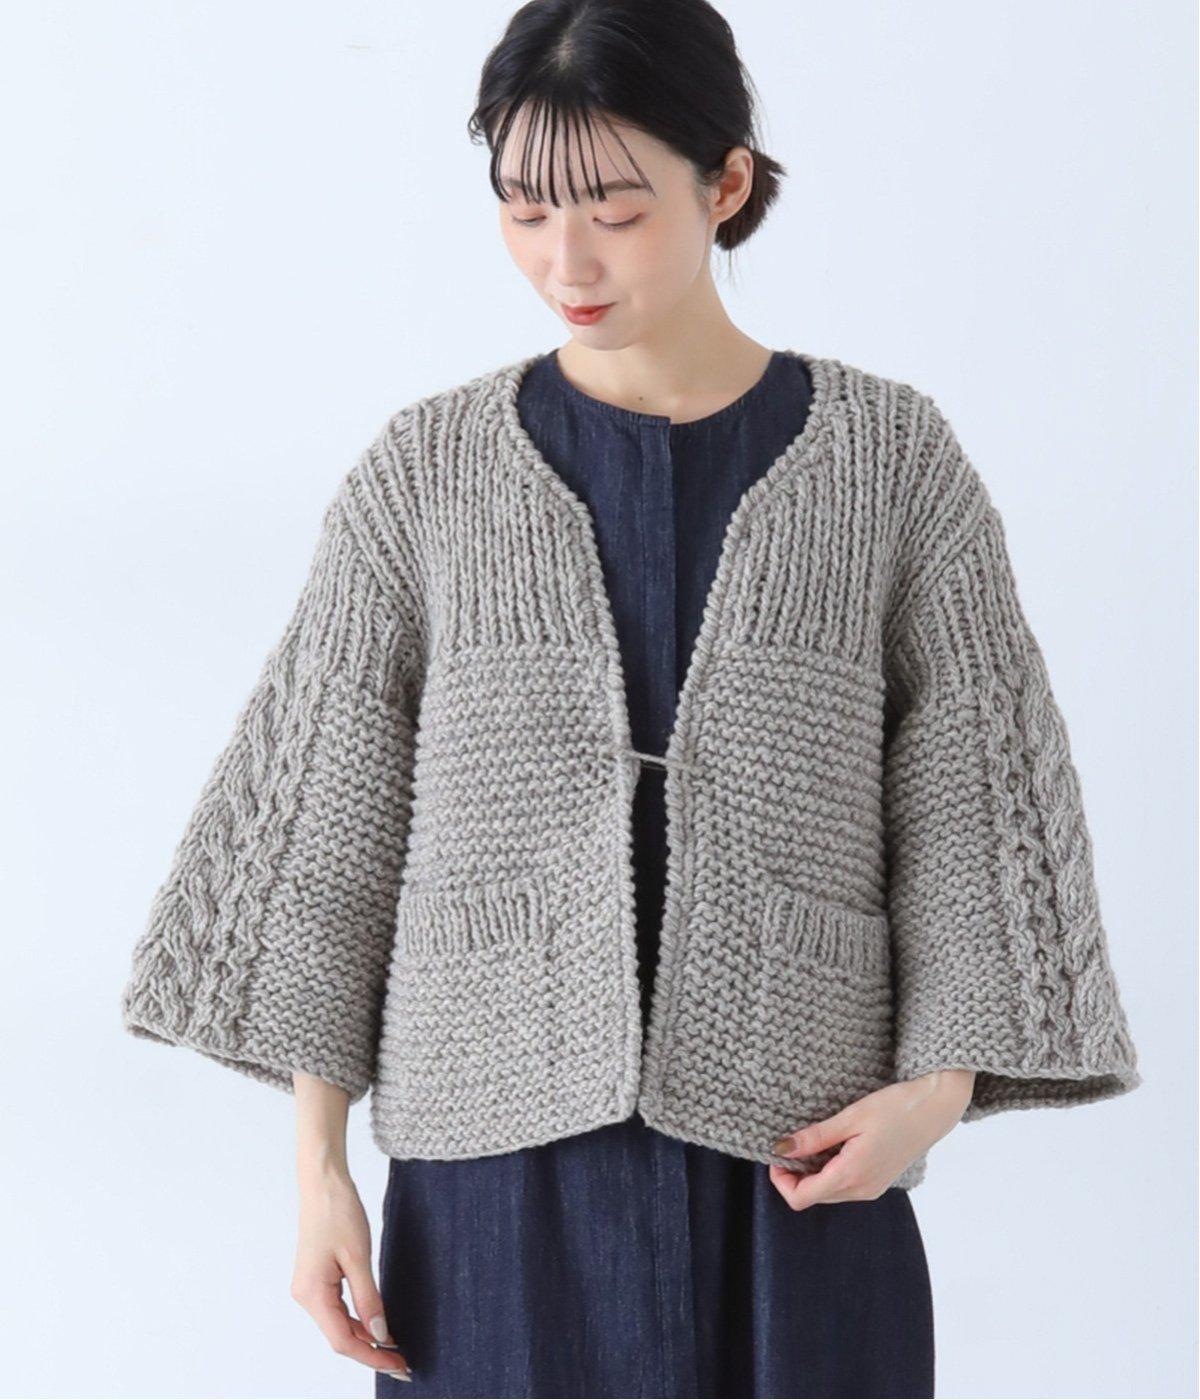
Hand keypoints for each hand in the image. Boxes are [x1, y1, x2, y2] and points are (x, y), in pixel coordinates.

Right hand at [289, 1164, 412, 1382]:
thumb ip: (369, 1299)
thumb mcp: (359, 1257)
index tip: (400, 1366)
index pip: (343, 1341)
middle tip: (404, 1364)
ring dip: (366, 1338)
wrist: (323, 1182)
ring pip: (339, 1325)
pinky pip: (338, 1309)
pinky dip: (358, 1320)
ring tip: (395, 1349)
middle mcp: (306, 1296)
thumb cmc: (338, 1211)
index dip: (373, 1357)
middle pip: (340, 1338)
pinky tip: (378, 1325)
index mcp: (312, 1294)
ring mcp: (309, 1288)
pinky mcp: (317, 1279)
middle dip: (372, 1352)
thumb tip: (381, 1335)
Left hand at [767, 1069, 975, 1209]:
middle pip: (812, 1197)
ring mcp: (872, 1189)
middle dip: (794, 1175)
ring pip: (827, 1193)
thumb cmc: (896, 1107)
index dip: (780, 1179)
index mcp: (852, 1176)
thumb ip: (815, 1137)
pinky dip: (829, 1171)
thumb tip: (780, 1148)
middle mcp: (862, 1190)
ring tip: (812, 1141)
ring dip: (812, 1173)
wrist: (937, 1107)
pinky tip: (833, 1145)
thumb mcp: (851, 1117)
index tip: (777, 1152)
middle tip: (791, 1142)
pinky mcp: (878, 1182)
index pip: (801, 1198)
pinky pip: (843, 1186)